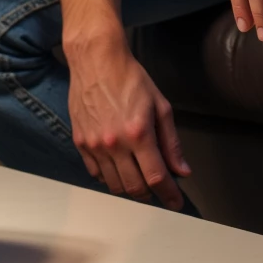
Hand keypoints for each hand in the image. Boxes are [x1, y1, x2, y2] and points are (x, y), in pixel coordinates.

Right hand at [65, 31, 190, 208]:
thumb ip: (171, 141)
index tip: (176, 203)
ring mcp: (95, 145)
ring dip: (130, 188)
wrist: (96, 60)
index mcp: (138, 133)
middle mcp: (115, 143)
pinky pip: (95, 174)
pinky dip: (110, 177)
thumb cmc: (130, 78)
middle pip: (135, 188)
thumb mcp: (160, 105)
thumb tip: (182, 170)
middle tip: (158, 187)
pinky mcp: (80, 142)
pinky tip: (119, 167)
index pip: (156, 178)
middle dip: (151, 193)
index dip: (169, 195)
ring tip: (139, 177)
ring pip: (114, 185)